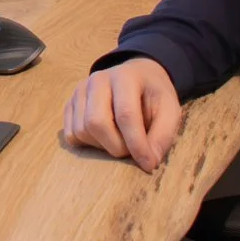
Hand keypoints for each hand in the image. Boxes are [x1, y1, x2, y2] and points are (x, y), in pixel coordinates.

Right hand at [63, 57, 184, 171]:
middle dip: (116, 146)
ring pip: (81, 130)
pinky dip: (87, 144)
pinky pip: (70, 134)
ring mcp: (80, 91)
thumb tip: (148, 162)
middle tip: (131, 150)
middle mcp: (97, 79)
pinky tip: (104, 138)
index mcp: (125, 76)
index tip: (148, 164)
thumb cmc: (153, 96)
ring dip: (102, 147)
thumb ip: (162, 135)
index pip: (125, 114)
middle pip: (96, 122)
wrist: (136, 77)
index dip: (136, 143)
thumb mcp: (170, 111)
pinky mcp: (69, 104)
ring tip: (119, 140)